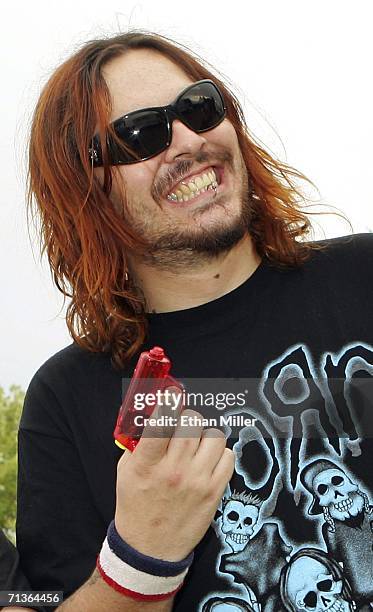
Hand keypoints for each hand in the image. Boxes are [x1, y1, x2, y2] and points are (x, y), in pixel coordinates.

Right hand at [114, 387, 234, 560]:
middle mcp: (174, 470)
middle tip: (182, 427)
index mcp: (147, 464)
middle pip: (192, 422)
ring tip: (195, 446)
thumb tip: (151, 412)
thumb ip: (138, 441)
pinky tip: (207, 461)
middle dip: (187, 419)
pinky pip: (229, 456)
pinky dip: (220, 453)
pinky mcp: (215, 491)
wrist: (149, 549)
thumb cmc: (136, 506)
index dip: (168, 403)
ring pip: (214, 435)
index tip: (172, 395)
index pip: (161, 422)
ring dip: (204, 435)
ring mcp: (197, 481)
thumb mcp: (125, 471)